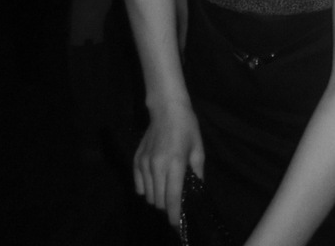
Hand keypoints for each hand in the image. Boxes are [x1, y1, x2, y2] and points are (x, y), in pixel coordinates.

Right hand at [134, 101, 204, 225]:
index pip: (173, 198)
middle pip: (159, 201)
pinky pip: (139, 186)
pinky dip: (147, 190)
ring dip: (158, 198)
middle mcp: (157, 166)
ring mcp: (144, 164)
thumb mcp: (198, 149)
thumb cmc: (187, 127)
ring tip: (167, 189)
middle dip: (168, 206)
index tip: (178, 225)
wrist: (166, 109)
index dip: (175, 216)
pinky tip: (156, 182)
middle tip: (176, 201)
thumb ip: (197, 173)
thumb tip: (196, 192)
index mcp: (175, 164)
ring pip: (149, 196)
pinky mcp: (136, 160)